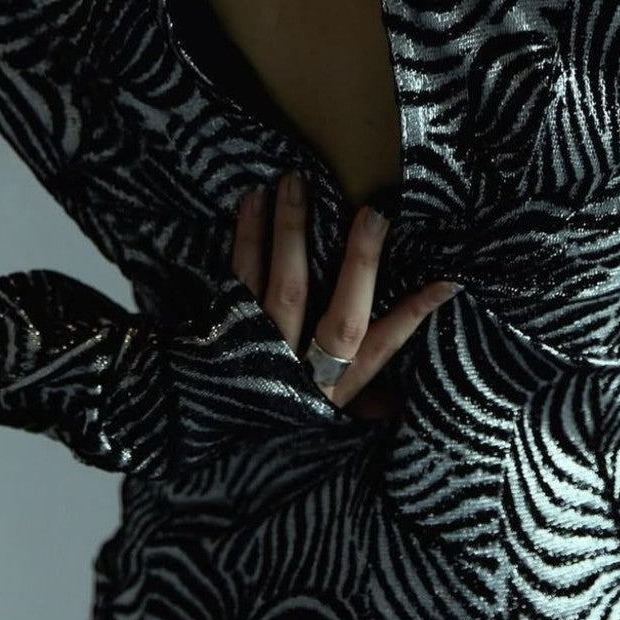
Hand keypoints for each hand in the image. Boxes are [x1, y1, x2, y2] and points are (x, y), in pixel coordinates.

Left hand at [231, 171, 460, 421]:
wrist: (173, 438)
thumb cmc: (255, 420)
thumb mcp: (311, 420)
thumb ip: (356, 406)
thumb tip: (394, 399)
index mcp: (332, 394)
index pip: (383, 348)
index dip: (415, 314)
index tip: (447, 279)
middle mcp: (302, 377)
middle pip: (341, 319)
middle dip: (361, 263)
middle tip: (375, 212)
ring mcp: (261, 354)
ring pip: (286, 287)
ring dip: (293, 230)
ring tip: (296, 181)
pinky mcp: (221, 335)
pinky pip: (238, 278)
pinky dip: (246, 236)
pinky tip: (252, 200)